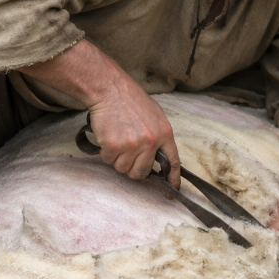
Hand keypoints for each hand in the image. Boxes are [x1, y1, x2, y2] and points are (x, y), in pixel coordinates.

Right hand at [18, 39, 180, 187]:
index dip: (173, 178)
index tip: (172, 189)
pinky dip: (105, 152)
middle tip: (127, 154)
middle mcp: (151, 142)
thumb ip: (158, 136)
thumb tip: (157, 156)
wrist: (109, 89)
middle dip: (133, 168)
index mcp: (164, 134)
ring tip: (117, 139)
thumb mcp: (155, 115)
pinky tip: (108, 137)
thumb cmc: (130, 100)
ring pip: (123, 168)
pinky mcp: (114, 146)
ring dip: (117, 159)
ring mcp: (133, 145)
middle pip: (141, 172)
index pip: (173, 162)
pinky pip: (108, 160)